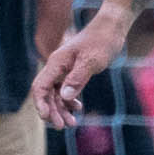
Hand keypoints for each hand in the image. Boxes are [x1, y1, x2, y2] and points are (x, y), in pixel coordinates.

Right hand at [31, 1, 132, 128]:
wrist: (113, 27)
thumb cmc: (102, 41)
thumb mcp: (92, 61)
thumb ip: (78, 78)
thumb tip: (64, 97)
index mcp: (57, 63)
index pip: (40, 86)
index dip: (40, 104)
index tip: (47, 118)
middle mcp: (57, 66)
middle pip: (47, 93)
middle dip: (52, 111)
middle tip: (62, 126)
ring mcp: (65, 69)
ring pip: (57, 94)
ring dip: (62, 109)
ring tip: (72, 124)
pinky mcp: (75, 71)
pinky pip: (66, 89)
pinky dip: (70, 101)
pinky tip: (78, 108)